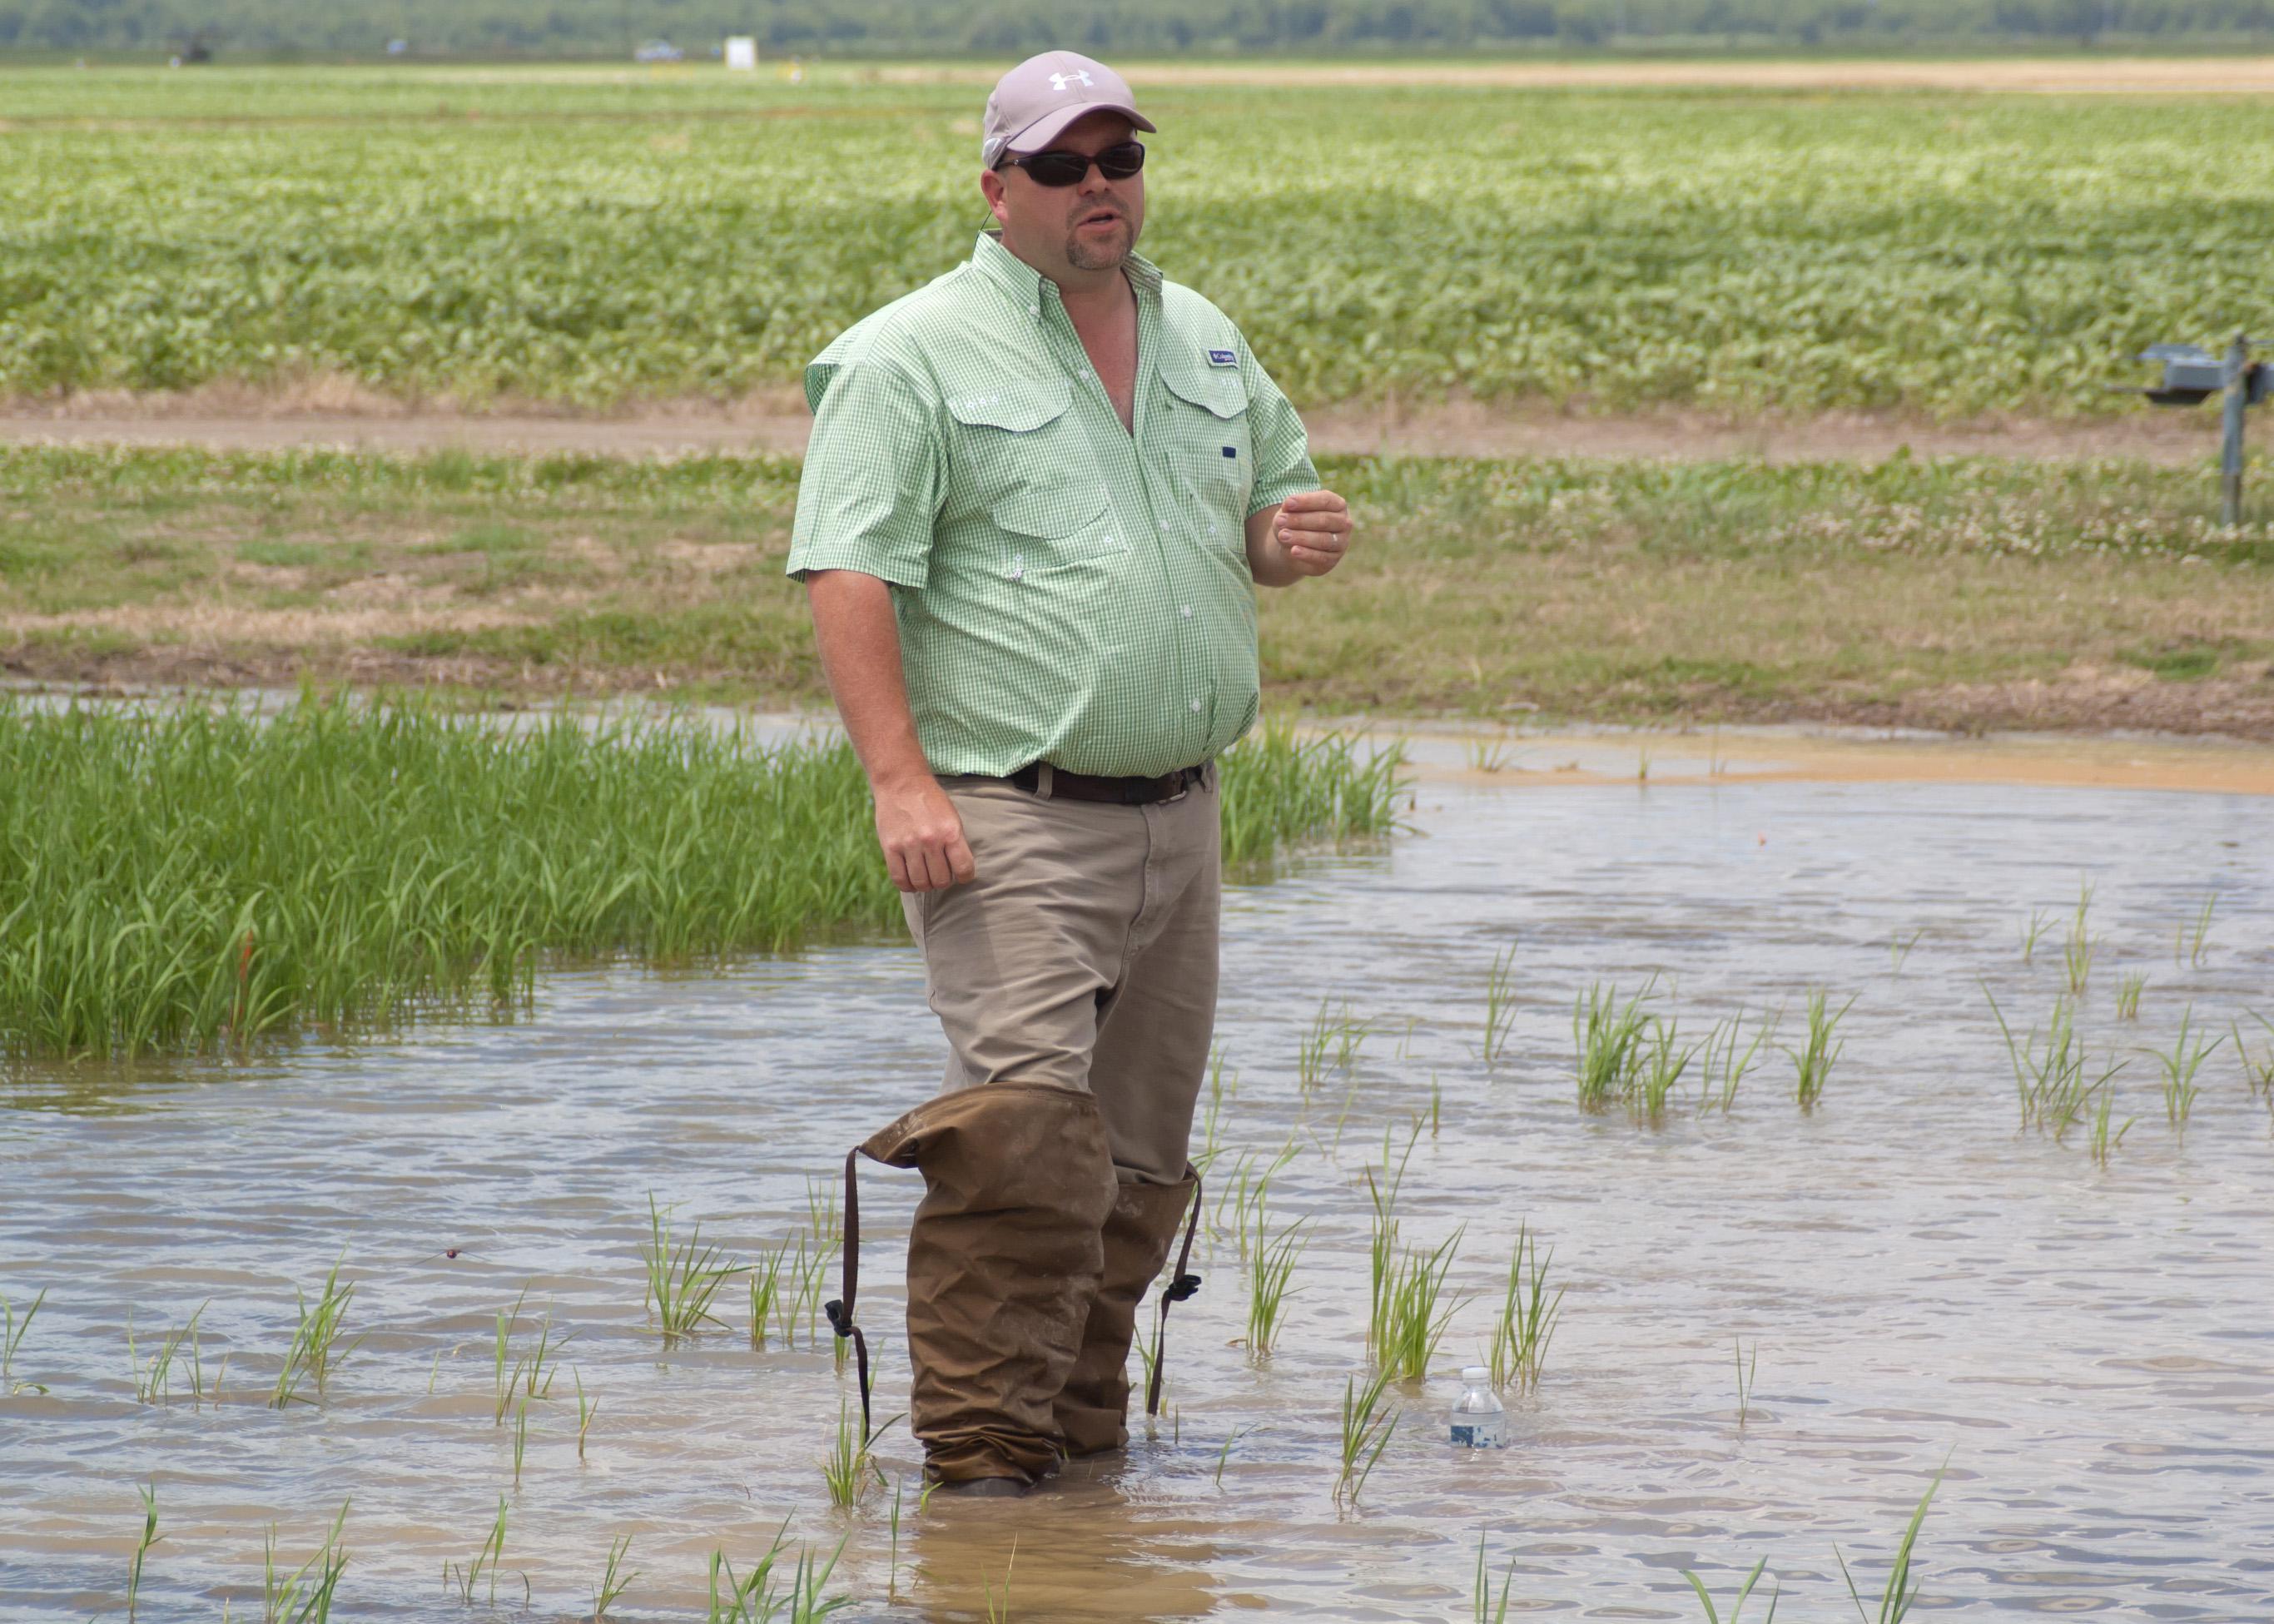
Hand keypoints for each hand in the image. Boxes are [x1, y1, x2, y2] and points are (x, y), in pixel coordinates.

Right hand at [873, 776, 976, 892]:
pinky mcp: (890, 847)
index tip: (961, 875)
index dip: (965, 877)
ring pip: (921, 883)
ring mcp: (909, 845)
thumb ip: (956, 843)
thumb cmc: (930, 801)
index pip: (964, 869)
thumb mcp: (952, 817)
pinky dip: (907, 885)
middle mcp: (931, 840)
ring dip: (925, 885)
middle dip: (943, 881)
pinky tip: (911, 880)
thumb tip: (959, 870)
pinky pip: (899, 879)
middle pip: (941, 880)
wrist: (901, 782)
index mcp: (950, 832)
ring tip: (926, 877)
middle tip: (940, 874)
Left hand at [1274, 489, 1352, 575]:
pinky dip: (1307, 554)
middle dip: (1300, 520)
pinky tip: (1294, 551)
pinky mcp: (1333, 560)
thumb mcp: (1289, 513)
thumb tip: (1287, 506)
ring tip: (1282, 535)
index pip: (1325, 500)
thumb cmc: (1294, 523)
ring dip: (1302, 537)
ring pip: (1324, 540)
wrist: (1293, 548)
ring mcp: (1342, 542)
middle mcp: (1344, 523)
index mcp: (1337, 504)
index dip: (1306, 502)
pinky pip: (1322, 557)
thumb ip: (1289, 509)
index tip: (1287, 504)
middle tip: (1280, 521)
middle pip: (1324, 520)